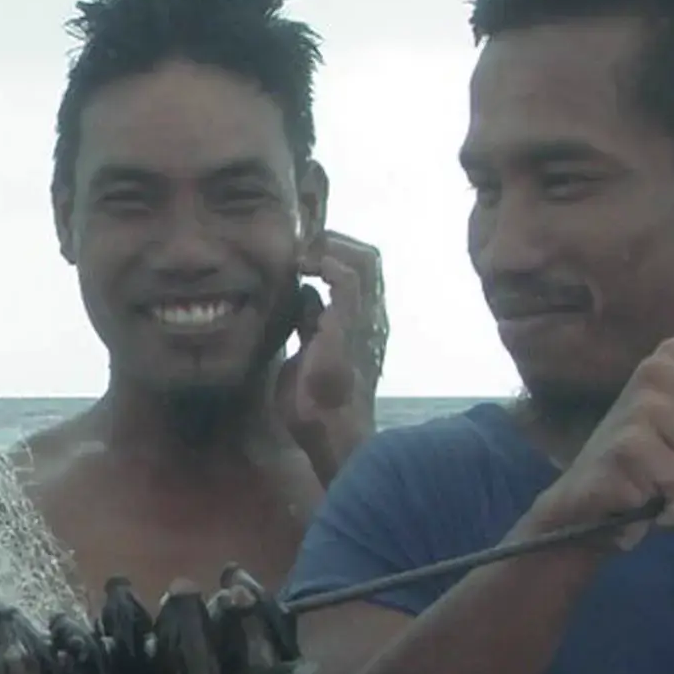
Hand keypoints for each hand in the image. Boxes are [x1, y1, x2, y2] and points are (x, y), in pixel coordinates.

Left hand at [272, 229, 386, 481]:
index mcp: (363, 324)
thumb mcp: (307, 350)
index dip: (335, 253)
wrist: (326, 431)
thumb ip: (309, 321)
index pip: (362, 273)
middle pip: (369, 258)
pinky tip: (305, 266)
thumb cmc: (315, 403)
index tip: (303, 252)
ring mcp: (366, 318)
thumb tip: (305, 292)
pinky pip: (346, 277)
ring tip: (302, 252)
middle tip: (302, 245)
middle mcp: (372, 316)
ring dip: (329, 247)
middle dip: (335, 241)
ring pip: (365, 259)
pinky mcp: (349, 323)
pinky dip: (326, 262)